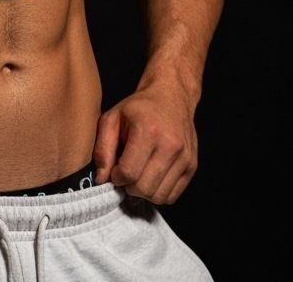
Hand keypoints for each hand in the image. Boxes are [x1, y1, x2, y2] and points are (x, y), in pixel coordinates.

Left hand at [91, 85, 197, 203]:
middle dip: (129, 187)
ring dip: (143, 192)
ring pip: (159, 196)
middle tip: (125, 173)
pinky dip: (158, 193)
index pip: (129, 172)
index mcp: (147, 130)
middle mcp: (170, 145)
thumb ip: (102, 149)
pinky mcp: (192, 166)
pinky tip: (151, 176)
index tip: (115, 169)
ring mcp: (184, 157)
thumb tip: (100, 179)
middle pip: (144, 188)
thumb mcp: (112, 118)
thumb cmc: (138, 108)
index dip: (116, 177)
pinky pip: (172, 196)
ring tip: (138, 175)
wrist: (171, 96)